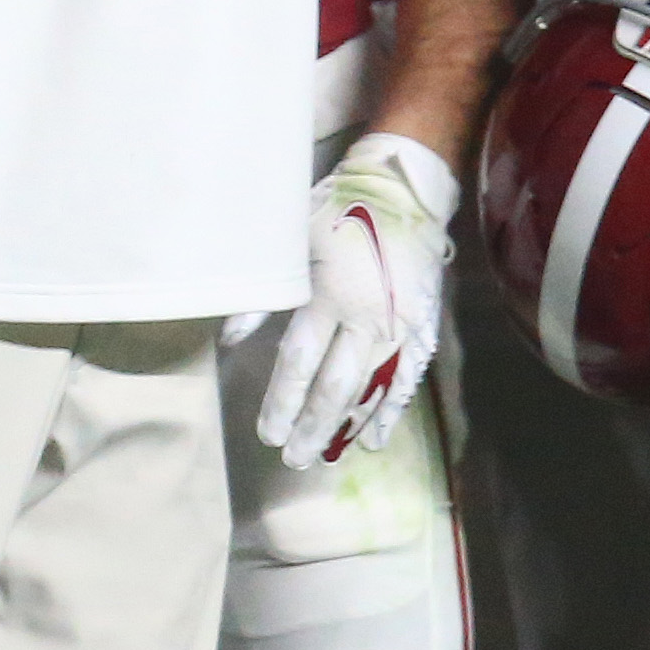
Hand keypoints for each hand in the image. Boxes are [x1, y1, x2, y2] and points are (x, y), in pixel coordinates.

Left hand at [257, 129, 458, 469]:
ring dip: (346, 426)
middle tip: (293, 460)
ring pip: (371, 388)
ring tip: (325, 457)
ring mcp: (399, 324)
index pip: (299, 362)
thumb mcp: (289, 243)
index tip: (267, 434)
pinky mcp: (422, 326)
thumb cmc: (335, 213)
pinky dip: (390, 411)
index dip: (281, 401)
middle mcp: (366, 315)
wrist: (402, 190)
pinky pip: (406, 378)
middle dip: (311, 426)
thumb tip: (227, 342)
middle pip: (335, 386)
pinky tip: (374, 438)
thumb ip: (260, 296)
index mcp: (328, 294)